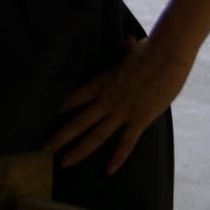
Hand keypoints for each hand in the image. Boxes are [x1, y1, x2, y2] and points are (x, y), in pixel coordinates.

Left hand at [46, 36, 193, 173]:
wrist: (169, 56)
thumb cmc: (152, 50)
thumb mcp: (133, 50)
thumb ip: (127, 49)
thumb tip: (128, 39)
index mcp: (100, 84)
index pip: (71, 99)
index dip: (56, 110)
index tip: (40, 118)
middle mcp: (105, 100)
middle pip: (76, 122)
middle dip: (58, 137)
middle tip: (41, 151)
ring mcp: (121, 112)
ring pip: (95, 135)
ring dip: (79, 150)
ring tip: (64, 163)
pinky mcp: (139, 119)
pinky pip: (126, 142)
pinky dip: (118, 157)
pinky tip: (109, 170)